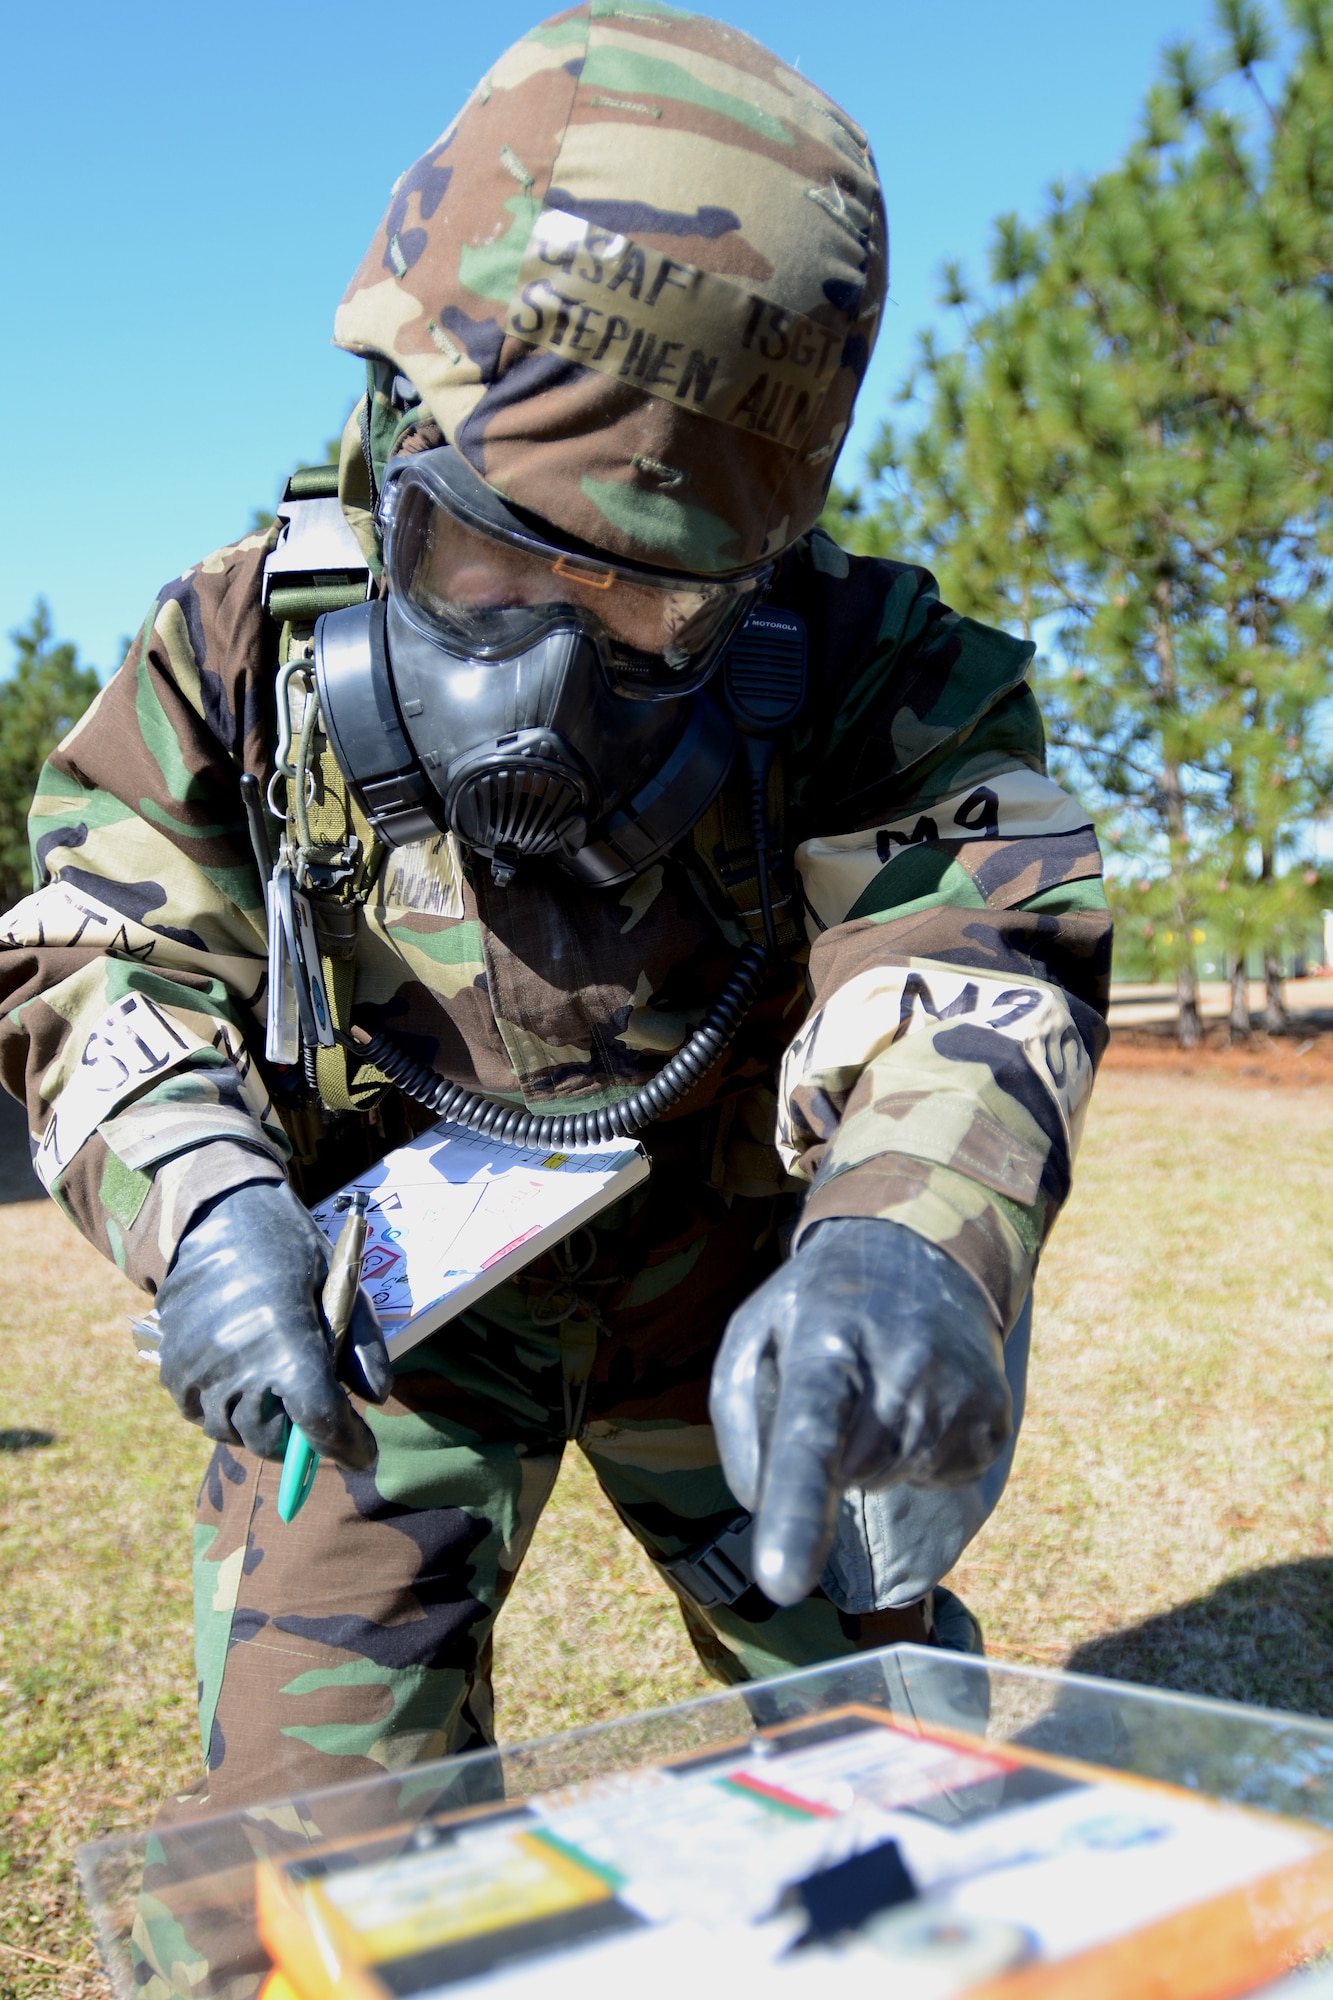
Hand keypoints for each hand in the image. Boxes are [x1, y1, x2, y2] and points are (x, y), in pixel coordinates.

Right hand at [155, 1179, 391, 1467]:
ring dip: (262, 1428)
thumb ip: (361, 1346)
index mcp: (284, 1342)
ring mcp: (197, 1371)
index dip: (347, 1444)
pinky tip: (245, 1383)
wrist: (215, 1214)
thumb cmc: (288, 1247)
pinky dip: (227, 1412)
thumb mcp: (340, 1285)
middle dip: (302, 1440)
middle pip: (273, 1439)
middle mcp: (235, 1365)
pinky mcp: (171, 1369)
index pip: (319, 1421)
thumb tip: (375, 1398)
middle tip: (320, 1419)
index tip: (366, 1452)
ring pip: (234, 1432)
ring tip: (280, 1398)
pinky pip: (202, 1415)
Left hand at [709, 1217, 1010, 1606]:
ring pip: (890, 1479)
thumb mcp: (752, 1332)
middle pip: (847, 1475)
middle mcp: (901, 1371)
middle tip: (843, 1382)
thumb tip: (761, 1506)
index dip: (795, 1511)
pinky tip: (917, 1398)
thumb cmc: (821, 1304)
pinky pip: (934, 1476)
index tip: (780, 1584)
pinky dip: (915, 1452)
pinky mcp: (994, 1422)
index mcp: (825, 1346)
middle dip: (833, 1449)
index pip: (806, 1439)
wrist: (924, 1253)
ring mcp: (958, 1398)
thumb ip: (738, 1421)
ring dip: (873, 1450)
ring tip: (881, 1380)